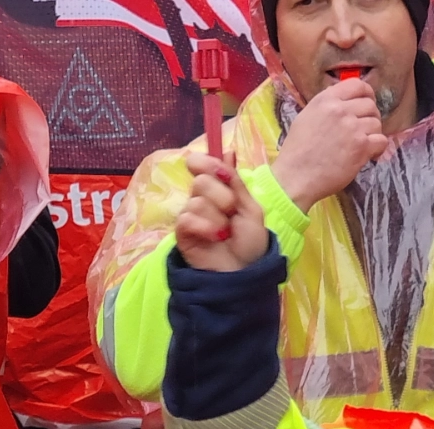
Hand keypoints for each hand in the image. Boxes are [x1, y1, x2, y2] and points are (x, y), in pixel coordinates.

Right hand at [175, 152, 268, 271]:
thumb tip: (228, 150)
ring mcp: (189, 215)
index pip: (199, 164)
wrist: (244, 272)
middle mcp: (200, 199)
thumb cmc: (250, 242)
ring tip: (227, 233)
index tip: (221, 172)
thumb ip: (236, 183)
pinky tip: (217, 238)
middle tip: (232, 212)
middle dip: (222, 197)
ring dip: (218, 218)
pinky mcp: (182, 232)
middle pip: (200, 181)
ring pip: (196, 202)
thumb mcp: (251, 209)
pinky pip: (188, 219)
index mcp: (216, 190)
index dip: (207, 163)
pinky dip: (207, 228)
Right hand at [270, 78, 388, 211]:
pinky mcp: (362, 147)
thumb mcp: (307, 116)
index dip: (367, 93)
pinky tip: (368, 154)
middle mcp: (340, 110)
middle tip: (364, 129)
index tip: (366, 103)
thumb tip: (345, 101)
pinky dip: (378, 148)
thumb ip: (327, 106)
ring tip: (362, 144)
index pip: (357, 85)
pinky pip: (382, 140)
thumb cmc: (298, 149)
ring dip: (373, 134)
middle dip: (370, 116)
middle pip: (370, 105)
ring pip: (377, 123)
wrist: (296, 175)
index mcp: (325, 100)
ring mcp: (353, 128)